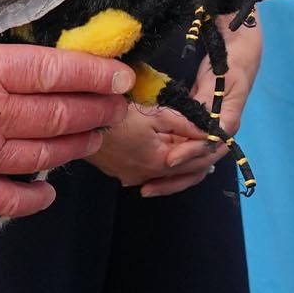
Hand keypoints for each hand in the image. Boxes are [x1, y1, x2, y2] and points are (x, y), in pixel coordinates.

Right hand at [0, 25, 131, 219]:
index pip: (54, 71)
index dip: (94, 73)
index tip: (121, 74)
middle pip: (60, 115)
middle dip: (97, 110)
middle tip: (118, 106)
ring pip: (45, 156)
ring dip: (77, 146)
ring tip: (96, 136)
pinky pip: (11, 199)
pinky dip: (36, 197)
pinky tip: (49, 191)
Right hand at [89, 100, 221, 190]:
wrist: (79, 125)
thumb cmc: (118, 116)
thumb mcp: (156, 114)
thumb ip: (185, 123)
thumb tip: (210, 130)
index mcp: (162, 162)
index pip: (196, 160)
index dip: (207, 145)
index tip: (214, 130)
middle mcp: (148, 177)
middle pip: (181, 170)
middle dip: (195, 154)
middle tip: (203, 136)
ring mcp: (132, 178)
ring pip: (163, 173)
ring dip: (176, 159)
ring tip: (184, 142)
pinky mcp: (120, 174)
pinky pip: (146, 172)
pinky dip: (157, 162)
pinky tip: (158, 149)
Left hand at [140, 15, 262, 197]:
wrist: (237, 46)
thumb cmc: (230, 61)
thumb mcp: (221, 80)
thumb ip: (208, 105)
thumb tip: (201, 130)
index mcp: (227, 123)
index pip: (208, 148)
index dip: (189, 155)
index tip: (168, 160)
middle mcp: (219, 133)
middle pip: (199, 165)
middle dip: (174, 178)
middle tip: (146, 186)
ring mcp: (208, 132)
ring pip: (192, 165)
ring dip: (171, 178)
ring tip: (145, 187)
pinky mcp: (197, 127)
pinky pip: (185, 152)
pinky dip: (171, 165)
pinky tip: (151, 172)